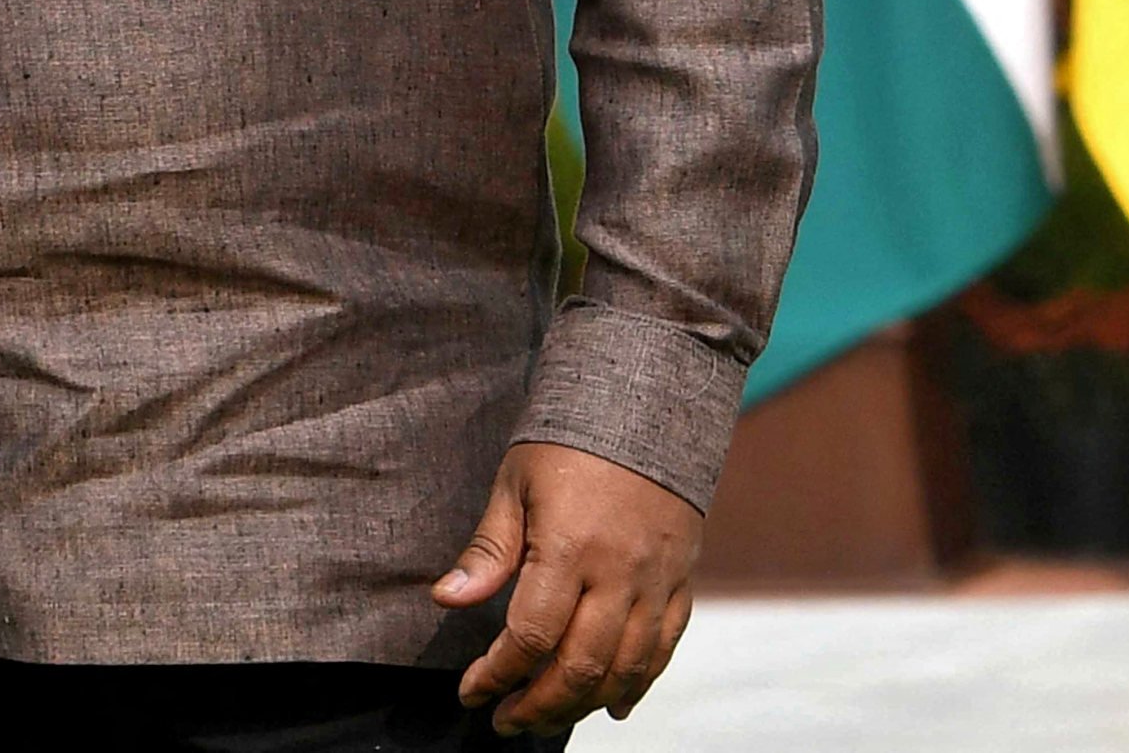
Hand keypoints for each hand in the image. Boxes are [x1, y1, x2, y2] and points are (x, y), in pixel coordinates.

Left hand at [436, 441, 700, 734]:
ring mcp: (657, 583)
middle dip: (537, 705)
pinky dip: (638, 684)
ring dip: (582, 706)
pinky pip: (663, 649)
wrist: (646, 407)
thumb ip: (488, 551)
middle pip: (580, 668)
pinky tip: (611, 705)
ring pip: (625, 670)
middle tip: (505, 721)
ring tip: (544, 717)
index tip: (471, 692)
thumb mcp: (515, 485)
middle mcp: (620, 575)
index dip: (498, 674)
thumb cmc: (567, 443)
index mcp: (570, 549)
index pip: (531, 636)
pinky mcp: (681, 582)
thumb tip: (446, 600)